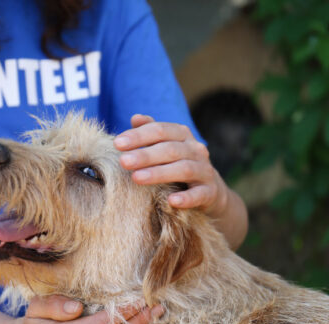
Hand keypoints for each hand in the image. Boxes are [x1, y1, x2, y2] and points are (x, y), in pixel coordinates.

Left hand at [114, 114, 228, 216]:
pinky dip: (186, 197)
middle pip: (170, 149)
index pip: (160, 130)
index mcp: (182, 135)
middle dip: (145, 155)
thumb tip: (135, 118)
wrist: (211, 191)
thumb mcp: (166, 146)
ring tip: (137, 178)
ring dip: (159, 173)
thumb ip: (151, 132)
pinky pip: (199, 194)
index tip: (117, 143)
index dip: (139, 136)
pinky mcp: (210, 192)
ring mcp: (205, 170)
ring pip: (183, 169)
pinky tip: (171, 201)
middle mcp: (195, 150)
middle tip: (123, 161)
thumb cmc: (179, 164)